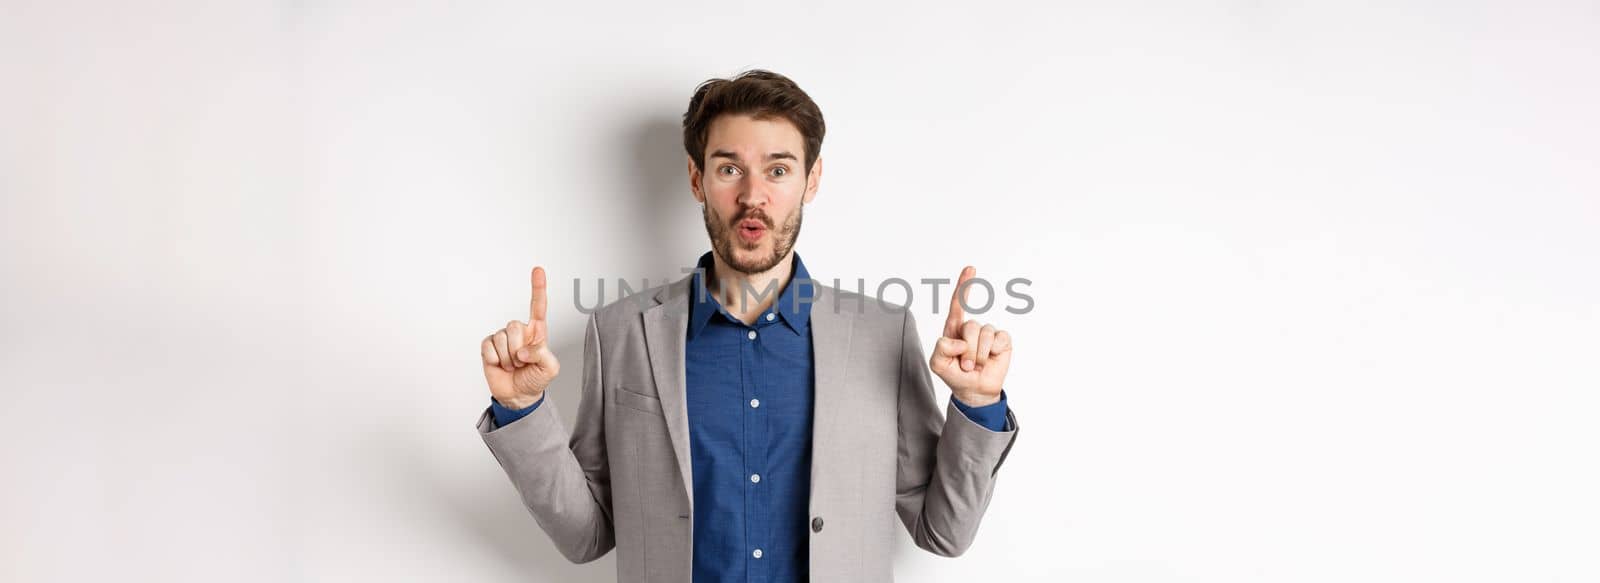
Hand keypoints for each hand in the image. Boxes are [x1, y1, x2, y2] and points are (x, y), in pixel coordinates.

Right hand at [480, 266, 560, 408]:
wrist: (518, 395)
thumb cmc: (535, 379)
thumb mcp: (549, 368)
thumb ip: (542, 355)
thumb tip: (523, 350)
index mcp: (537, 332)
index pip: (538, 306)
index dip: (538, 288)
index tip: (538, 270)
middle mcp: (519, 332)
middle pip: (514, 326)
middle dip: (518, 349)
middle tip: (522, 363)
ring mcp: (502, 338)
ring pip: (501, 338)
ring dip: (507, 358)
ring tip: (512, 366)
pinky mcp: (488, 346)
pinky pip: (488, 347)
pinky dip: (494, 359)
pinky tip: (499, 365)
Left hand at [929, 266, 1011, 406]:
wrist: (974, 390)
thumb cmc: (955, 374)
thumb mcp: (938, 364)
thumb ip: (941, 349)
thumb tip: (960, 340)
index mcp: (954, 328)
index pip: (958, 304)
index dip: (964, 285)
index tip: (970, 268)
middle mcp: (971, 328)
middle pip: (970, 327)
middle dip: (967, 350)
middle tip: (965, 366)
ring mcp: (988, 333)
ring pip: (984, 335)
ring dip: (978, 355)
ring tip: (975, 366)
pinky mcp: (1002, 340)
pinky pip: (998, 339)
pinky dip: (993, 352)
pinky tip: (991, 359)